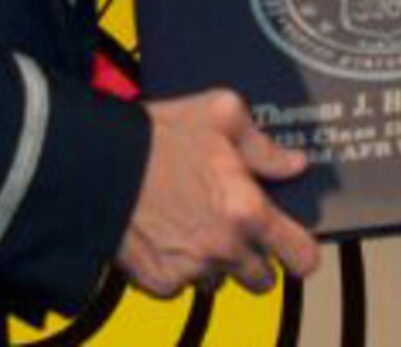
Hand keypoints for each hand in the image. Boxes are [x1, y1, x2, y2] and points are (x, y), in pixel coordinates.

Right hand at [118, 89, 321, 296]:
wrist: (97, 164)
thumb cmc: (160, 134)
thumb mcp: (221, 115)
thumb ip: (263, 146)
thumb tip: (293, 164)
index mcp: (247, 211)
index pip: (300, 257)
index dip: (302, 253)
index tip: (296, 246)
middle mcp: (224, 249)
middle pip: (262, 280)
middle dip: (256, 259)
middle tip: (238, 230)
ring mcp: (190, 270)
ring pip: (219, 282)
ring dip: (215, 263)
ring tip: (194, 225)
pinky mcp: (158, 282)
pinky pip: (181, 285)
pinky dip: (178, 267)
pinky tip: (166, 234)